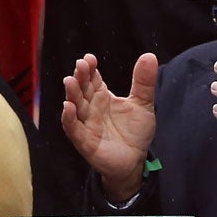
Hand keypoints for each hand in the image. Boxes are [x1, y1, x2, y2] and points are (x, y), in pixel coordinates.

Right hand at [61, 52, 157, 201]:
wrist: (136, 161)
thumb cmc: (135, 132)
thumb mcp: (143, 103)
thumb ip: (144, 82)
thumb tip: (149, 55)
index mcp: (102, 98)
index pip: (93, 80)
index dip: (90, 69)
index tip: (89, 58)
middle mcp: (92, 109)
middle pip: (82, 91)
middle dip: (80, 78)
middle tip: (81, 65)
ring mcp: (87, 125)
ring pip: (76, 108)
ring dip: (71, 94)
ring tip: (70, 81)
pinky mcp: (86, 143)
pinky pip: (74, 130)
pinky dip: (69, 119)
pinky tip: (68, 108)